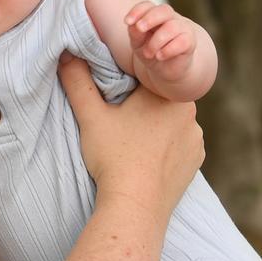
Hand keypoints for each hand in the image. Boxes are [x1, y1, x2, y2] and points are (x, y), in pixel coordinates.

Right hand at [58, 54, 202, 208]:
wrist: (135, 207)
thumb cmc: (114, 158)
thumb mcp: (91, 116)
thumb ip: (78, 81)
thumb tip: (66, 53)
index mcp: (167, 94)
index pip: (147, 78)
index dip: (128, 85)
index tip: (113, 97)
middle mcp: (190, 114)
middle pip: (159, 101)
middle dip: (141, 107)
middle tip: (118, 121)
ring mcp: (195, 141)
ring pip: (170, 124)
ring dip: (154, 129)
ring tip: (130, 144)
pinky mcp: (194, 163)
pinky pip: (178, 147)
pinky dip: (163, 150)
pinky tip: (144, 159)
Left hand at [125, 1, 197, 80]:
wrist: (166, 69)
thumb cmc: (150, 51)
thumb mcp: (138, 43)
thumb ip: (135, 33)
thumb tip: (135, 26)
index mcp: (155, 15)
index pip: (147, 6)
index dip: (137, 11)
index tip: (127, 22)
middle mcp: (170, 19)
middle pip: (164, 10)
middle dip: (150, 18)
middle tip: (140, 29)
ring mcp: (182, 29)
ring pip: (172, 26)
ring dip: (156, 41)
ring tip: (148, 54)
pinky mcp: (189, 42)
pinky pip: (182, 41)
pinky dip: (168, 49)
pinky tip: (160, 56)